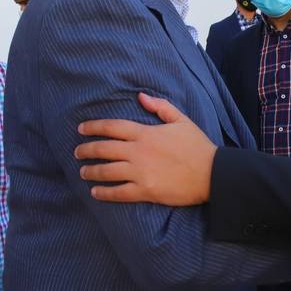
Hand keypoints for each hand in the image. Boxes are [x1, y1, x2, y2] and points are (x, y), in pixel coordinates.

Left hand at [75, 93, 214, 205]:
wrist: (212, 173)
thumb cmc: (197, 146)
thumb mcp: (181, 120)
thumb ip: (160, 107)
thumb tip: (140, 97)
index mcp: (146, 133)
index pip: (112, 127)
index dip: (93, 127)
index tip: (81, 129)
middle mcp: (138, 152)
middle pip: (104, 149)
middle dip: (86, 150)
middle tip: (77, 152)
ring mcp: (140, 172)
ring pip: (107, 171)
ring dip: (91, 171)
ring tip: (83, 172)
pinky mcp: (146, 191)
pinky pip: (119, 193)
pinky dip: (104, 193)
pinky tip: (95, 193)